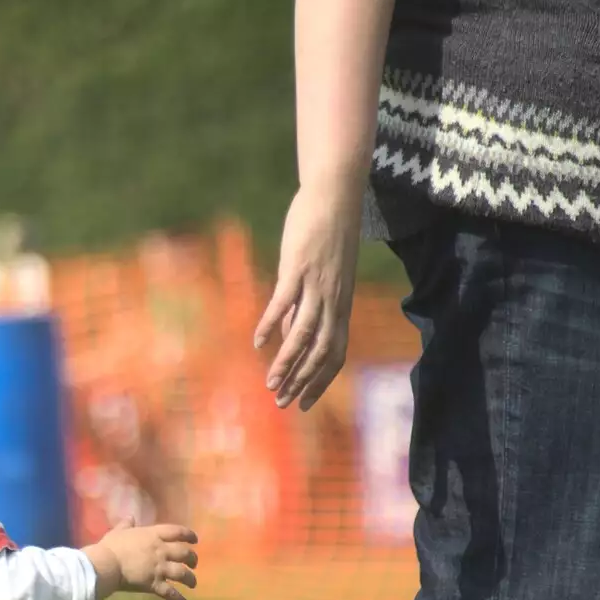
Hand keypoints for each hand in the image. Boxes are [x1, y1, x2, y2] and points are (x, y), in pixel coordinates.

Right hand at [83, 521, 199, 599]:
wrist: (107, 564)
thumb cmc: (111, 546)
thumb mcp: (118, 531)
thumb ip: (126, 524)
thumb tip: (130, 517)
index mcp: (153, 535)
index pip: (177, 532)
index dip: (189, 535)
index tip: (195, 540)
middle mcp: (161, 551)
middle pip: (184, 553)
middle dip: (192, 558)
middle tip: (194, 563)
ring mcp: (159, 568)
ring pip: (182, 573)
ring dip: (190, 578)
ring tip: (193, 583)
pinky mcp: (154, 584)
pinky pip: (170, 593)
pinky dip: (179, 599)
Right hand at [253, 182, 360, 410]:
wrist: (336, 195)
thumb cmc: (326, 234)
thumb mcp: (323, 277)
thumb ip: (305, 308)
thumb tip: (289, 336)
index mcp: (341, 305)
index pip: (336, 354)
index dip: (321, 382)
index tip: (303, 403)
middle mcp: (333, 300)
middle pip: (321, 351)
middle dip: (303, 381)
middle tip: (282, 403)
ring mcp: (317, 284)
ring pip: (304, 333)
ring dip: (288, 362)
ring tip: (271, 383)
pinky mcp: (299, 267)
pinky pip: (285, 302)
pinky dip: (271, 323)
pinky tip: (258, 341)